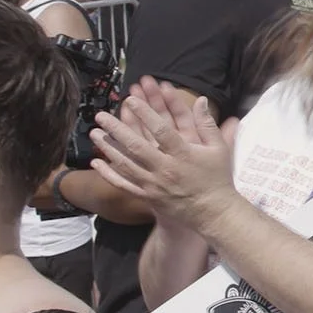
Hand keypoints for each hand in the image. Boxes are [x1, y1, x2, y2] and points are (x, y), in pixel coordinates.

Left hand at [89, 76, 239, 228]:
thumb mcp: (218, 148)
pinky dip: (108, 173)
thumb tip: (201, 100)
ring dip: (108, 147)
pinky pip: (123, 184)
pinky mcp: (147, 196)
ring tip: (94, 133)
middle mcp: (165, 169)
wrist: (212, 212)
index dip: (145, 114)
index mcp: (183, 155)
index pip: (161, 130)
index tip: (131, 100)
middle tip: (101, 116)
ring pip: (125, 164)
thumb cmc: (216, 178)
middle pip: (136, 146)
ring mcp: (154, 184)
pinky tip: (96, 162)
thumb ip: (207, 123)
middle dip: (116, 129)